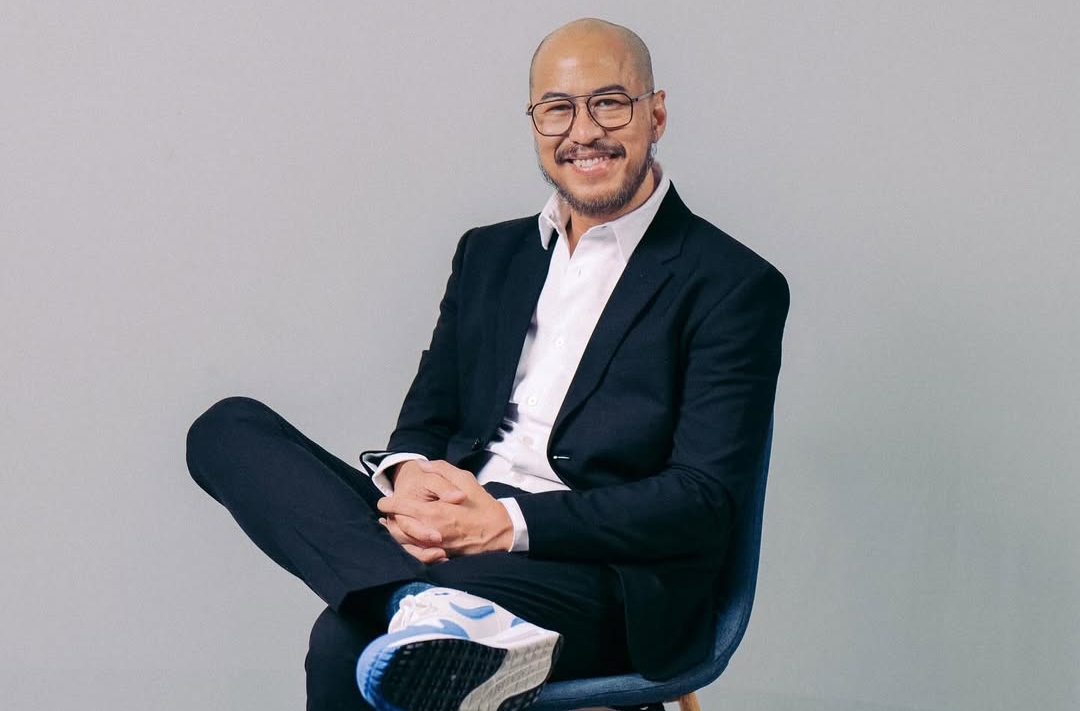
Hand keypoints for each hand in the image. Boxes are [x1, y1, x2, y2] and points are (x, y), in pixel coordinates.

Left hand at [378, 460, 512, 556]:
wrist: (500, 531)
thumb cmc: (482, 505)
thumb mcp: (465, 479)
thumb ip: (442, 469)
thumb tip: (422, 464)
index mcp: (435, 512)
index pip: (402, 508)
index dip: (389, 504)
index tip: (384, 501)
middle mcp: (431, 531)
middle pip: (398, 527)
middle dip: (390, 518)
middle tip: (386, 512)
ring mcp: (435, 545)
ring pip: (405, 541)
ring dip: (396, 531)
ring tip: (390, 523)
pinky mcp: (441, 553)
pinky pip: (417, 550)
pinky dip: (407, 543)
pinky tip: (404, 536)